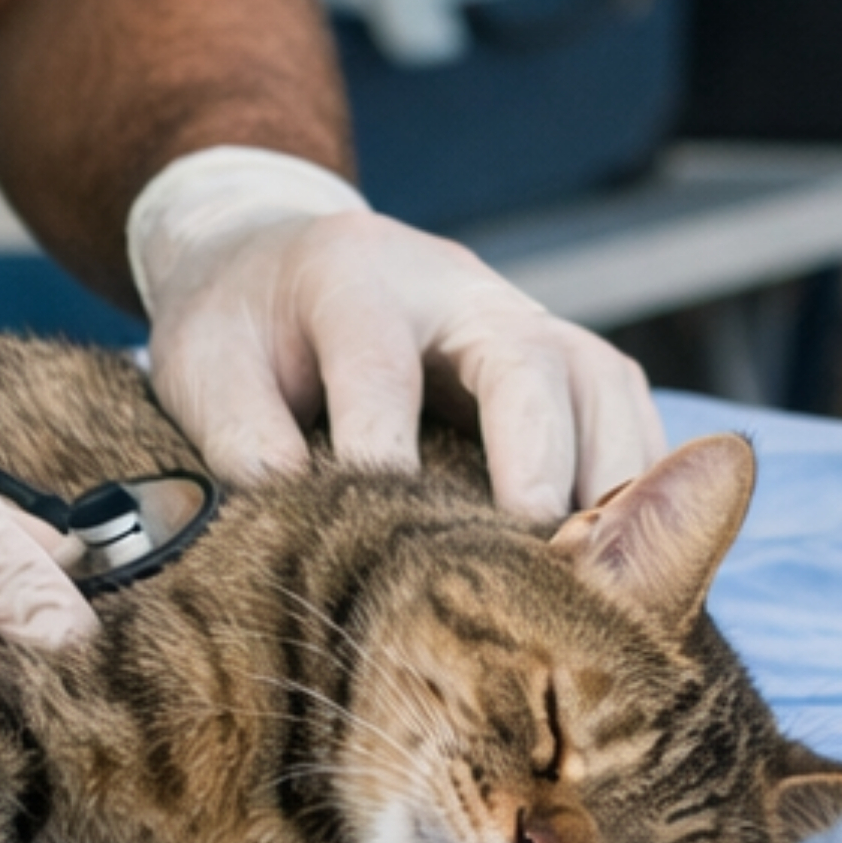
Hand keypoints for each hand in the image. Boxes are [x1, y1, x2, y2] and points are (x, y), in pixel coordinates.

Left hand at [132, 150, 662, 522]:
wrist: (284, 260)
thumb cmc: (244, 328)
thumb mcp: (202, 364)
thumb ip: (237, 433)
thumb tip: (293, 517)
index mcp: (358, 275)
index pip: (381, 363)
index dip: (385, 447)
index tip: (386, 537)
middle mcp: (463, 289)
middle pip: (530, 362)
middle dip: (537, 461)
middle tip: (533, 562)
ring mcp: (529, 321)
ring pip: (603, 386)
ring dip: (611, 483)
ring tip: (595, 582)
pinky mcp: (568, 363)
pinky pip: (630, 416)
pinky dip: (639, 489)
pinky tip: (627, 567)